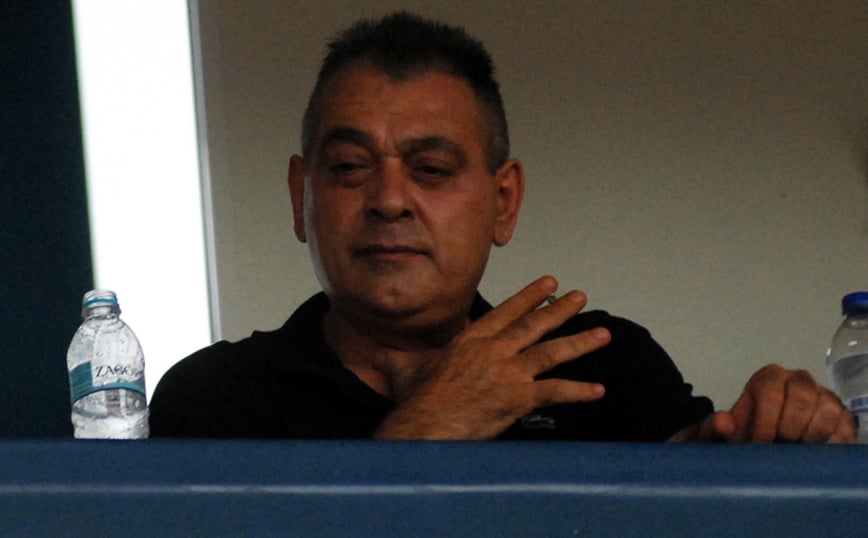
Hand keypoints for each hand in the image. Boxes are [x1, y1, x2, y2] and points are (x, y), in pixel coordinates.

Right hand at [372, 276, 610, 439]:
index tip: (549, 284)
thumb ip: (395, 358)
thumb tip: (374, 353)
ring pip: (551, 352)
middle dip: (560, 310)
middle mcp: (494, 351)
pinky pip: (555, 392)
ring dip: (579, 342)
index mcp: (471, 341)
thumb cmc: (415, 402)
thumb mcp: (402, 370)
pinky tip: (597, 390)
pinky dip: (578, 391)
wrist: (424, 426)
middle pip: (533, 325)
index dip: (530, 297)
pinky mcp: (518, 397)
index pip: (506, 311)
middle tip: (580, 297)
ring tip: (603, 334)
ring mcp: (508, 372)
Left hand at [675, 364, 854, 442]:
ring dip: (811, 434)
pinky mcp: (840, 417)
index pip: (771, 391)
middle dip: (789, 427)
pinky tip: (814, 452)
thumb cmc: (740, 436)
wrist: (760, 446)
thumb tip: (723, 422)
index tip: (759, 443)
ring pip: (828, 409)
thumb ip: (713, 428)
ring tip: (796, 450)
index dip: (765, 421)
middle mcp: (798, 380)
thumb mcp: (719, 435)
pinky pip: (844, 427)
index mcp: (768, 377)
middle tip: (780, 446)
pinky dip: (831, 442)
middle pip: (803, 396)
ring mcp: (823, 397)